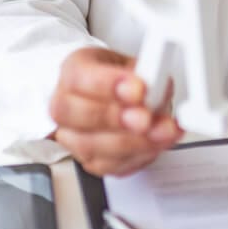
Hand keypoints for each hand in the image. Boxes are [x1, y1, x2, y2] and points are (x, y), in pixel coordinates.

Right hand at [48, 47, 182, 175]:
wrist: (130, 97)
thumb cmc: (128, 78)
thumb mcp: (142, 63)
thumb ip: (148, 75)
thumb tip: (156, 87)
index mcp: (75, 68)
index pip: (78, 77)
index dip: (107, 84)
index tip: (138, 88)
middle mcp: (66, 103)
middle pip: (77, 114)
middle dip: (116, 117)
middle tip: (145, 117)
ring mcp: (72, 135)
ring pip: (90, 146)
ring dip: (132, 141)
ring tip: (161, 132)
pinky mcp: (89, 161)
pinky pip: (108, 165)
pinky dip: (137, 156)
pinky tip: (156, 144)